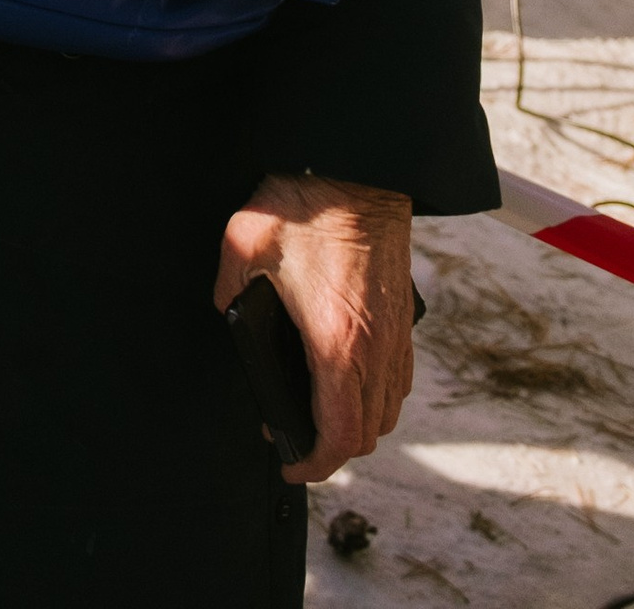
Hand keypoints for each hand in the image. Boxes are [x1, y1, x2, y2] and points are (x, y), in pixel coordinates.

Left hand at [215, 172, 416, 483]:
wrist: (358, 168)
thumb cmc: (304, 204)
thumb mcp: (246, 242)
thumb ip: (229, 287)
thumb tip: (228, 311)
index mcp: (336, 342)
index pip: (338, 435)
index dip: (314, 463)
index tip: (291, 465)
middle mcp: (375, 349)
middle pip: (367, 434)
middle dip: (332, 450)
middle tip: (294, 440)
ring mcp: (395, 336)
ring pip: (387, 411)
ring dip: (357, 425)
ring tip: (318, 415)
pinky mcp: (405, 319)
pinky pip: (398, 380)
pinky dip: (377, 397)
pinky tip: (347, 380)